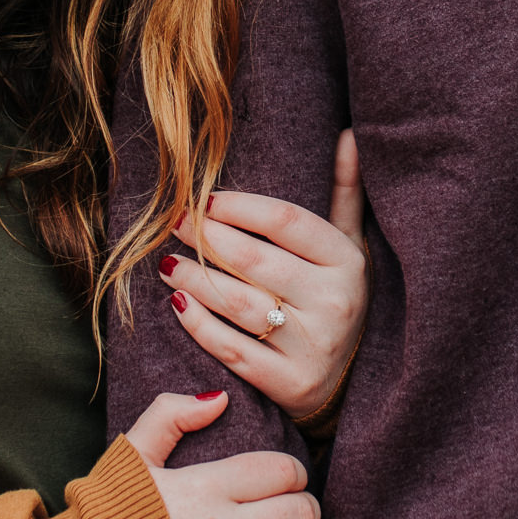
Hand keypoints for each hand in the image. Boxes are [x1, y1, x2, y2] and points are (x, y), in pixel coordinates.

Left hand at [157, 131, 369, 425]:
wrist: (351, 381)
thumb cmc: (335, 297)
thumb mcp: (349, 246)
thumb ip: (345, 191)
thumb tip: (348, 135)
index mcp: (348, 262)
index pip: (285, 221)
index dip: (238, 207)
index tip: (203, 200)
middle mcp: (336, 303)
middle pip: (255, 260)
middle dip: (206, 239)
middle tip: (174, 224)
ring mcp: (313, 346)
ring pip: (239, 304)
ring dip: (193, 279)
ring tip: (166, 263)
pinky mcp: (290, 384)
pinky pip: (232, 349)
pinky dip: (198, 325)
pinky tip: (177, 303)